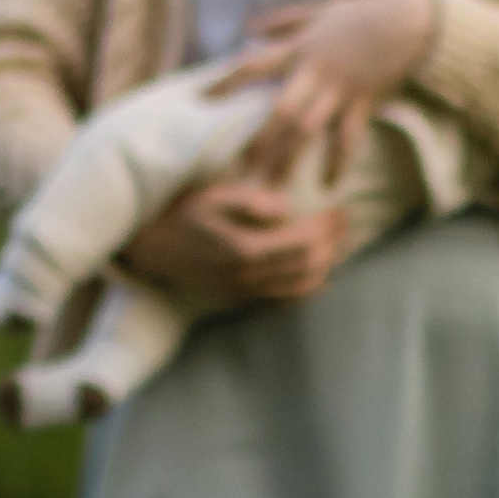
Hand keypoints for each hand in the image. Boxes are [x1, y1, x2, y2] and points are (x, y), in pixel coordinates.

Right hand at [121, 177, 350, 301]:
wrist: (152, 250)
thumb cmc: (181, 216)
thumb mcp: (210, 197)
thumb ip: (248, 200)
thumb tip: (284, 207)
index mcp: (246, 248)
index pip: (302, 240)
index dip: (326, 227)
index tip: (340, 211)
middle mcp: (250, 275)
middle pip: (308, 264)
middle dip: (332, 243)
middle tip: (346, 223)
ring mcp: (246, 290)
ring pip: (300, 285)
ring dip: (326, 266)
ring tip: (340, 245)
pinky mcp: (241, 297)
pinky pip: (283, 300)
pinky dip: (307, 291)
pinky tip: (321, 279)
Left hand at [208, 0, 438, 185]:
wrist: (409, 20)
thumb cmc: (361, 12)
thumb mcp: (318, 9)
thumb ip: (282, 21)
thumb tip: (249, 28)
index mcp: (299, 47)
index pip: (254, 65)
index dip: (226, 81)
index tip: (201, 99)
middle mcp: (315, 71)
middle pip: (280, 111)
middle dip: (260, 140)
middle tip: (240, 168)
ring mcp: (340, 89)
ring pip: (309, 130)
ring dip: (290, 159)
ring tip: (274, 186)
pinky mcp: (364, 101)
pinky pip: (348, 137)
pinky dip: (338, 161)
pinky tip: (328, 183)